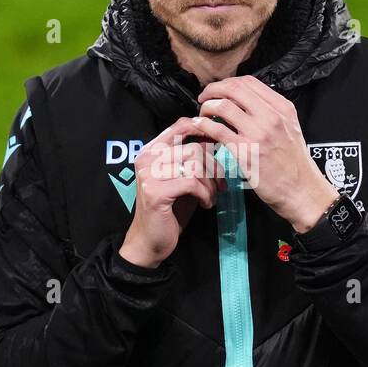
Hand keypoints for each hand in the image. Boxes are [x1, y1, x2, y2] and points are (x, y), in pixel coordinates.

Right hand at [119, 116, 225, 267]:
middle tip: (220, 184)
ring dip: (211, 183)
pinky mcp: (155, 192)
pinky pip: (192, 183)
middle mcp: (147, 158)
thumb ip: (193, 159)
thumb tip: (214, 138)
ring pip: (195, 165)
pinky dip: (206, 194)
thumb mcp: (183, 178)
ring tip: (212, 196)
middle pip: (194, 148)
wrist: (150, 240)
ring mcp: (149, 175)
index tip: (218, 146)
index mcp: (151, 151)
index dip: (204, 131)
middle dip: (214, 167)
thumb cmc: (170, 210)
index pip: (180, 126)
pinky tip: (206, 204)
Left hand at [193, 75, 340, 232]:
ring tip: (202, 115)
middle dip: (213, 90)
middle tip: (204, 97)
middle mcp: (271, 117)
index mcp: (282, 109)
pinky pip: (217, 131)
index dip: (227, 83)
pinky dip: (203, 126)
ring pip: (223, 106)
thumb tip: (246, 104)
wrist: (302, 190)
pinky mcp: (245, 152)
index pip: (249, 82)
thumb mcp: (290, 128)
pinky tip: (200, 127)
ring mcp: (258, 134)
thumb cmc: (294, 164)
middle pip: (233, 89)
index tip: (219, 91)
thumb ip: (271, 113)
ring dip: (206, 107)